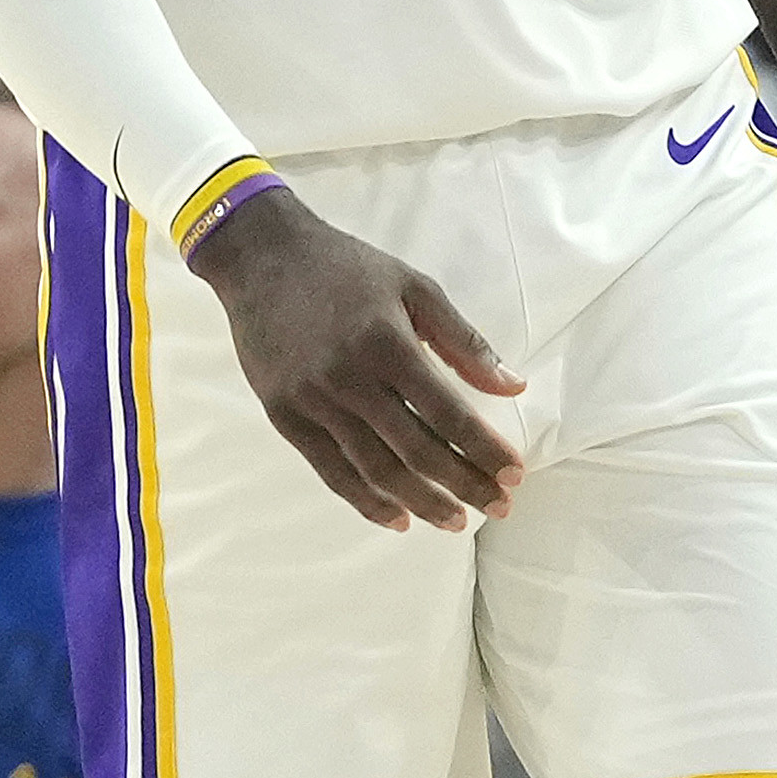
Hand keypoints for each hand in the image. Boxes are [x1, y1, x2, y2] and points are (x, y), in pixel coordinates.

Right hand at [190, 187, 524, 531]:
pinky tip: (397, 518)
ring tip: (455, 521)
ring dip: (422, 503)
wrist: (262, 256)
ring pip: (376, 470)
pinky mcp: (284, 416)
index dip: (485, 449)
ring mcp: (313, 402)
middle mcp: (350, 378)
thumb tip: (513, 386)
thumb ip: (463, 340)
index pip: (449, 413)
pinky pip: (331, 472)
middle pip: (418, 450)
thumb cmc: (346, 267)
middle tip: (499, 507)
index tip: (515, 474)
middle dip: (465, 485)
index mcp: (387, 342)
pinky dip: (367, 501)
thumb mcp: (414, 286)